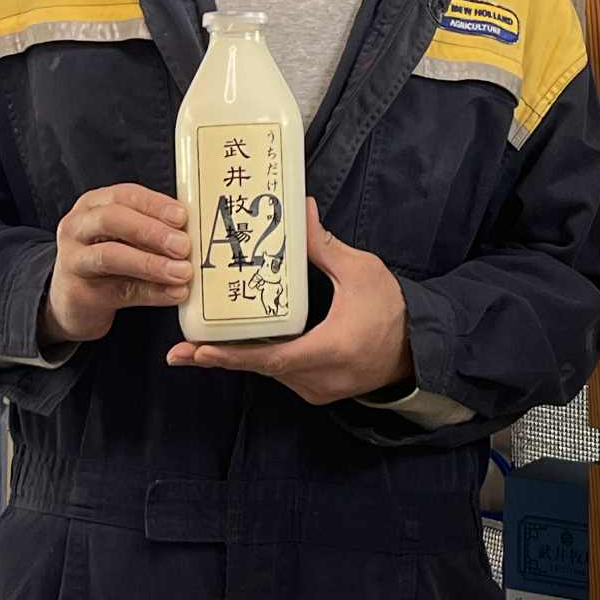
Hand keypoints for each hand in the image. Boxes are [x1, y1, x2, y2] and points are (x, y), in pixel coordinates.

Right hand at [40, 184, 191, 346]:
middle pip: (111, 220)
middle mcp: (77, 227)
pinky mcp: (79, 293)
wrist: (73, 300)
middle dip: (151, 231)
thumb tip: (192, 233)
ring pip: (110, 257)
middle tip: (183, 245)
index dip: (154, 204)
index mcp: (93, 205)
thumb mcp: (124, 237)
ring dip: (151, 264)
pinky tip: (174, 293)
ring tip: (182, 273)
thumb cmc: (106, 259)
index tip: (182, 216)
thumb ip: (152, 230)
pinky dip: (151, 292)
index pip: (124, 195)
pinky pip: (118, 291)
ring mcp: (73, 260)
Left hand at [165, 199, 411, 404]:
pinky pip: (283, 374)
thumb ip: (324, 246)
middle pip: (262, 367)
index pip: (271, 358)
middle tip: (180, 351)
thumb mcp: (360, 272)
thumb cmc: (392, 310)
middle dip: (220, 358)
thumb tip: (302, 210)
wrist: (419, 348)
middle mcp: (317, 378)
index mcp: (328, 349)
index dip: (233, 355)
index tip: (200, 351)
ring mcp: (317, 388)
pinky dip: (260, 360)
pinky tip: (236, 347)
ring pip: (270, 373)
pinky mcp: (318, 388)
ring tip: (199, 347)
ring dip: (238, 359)